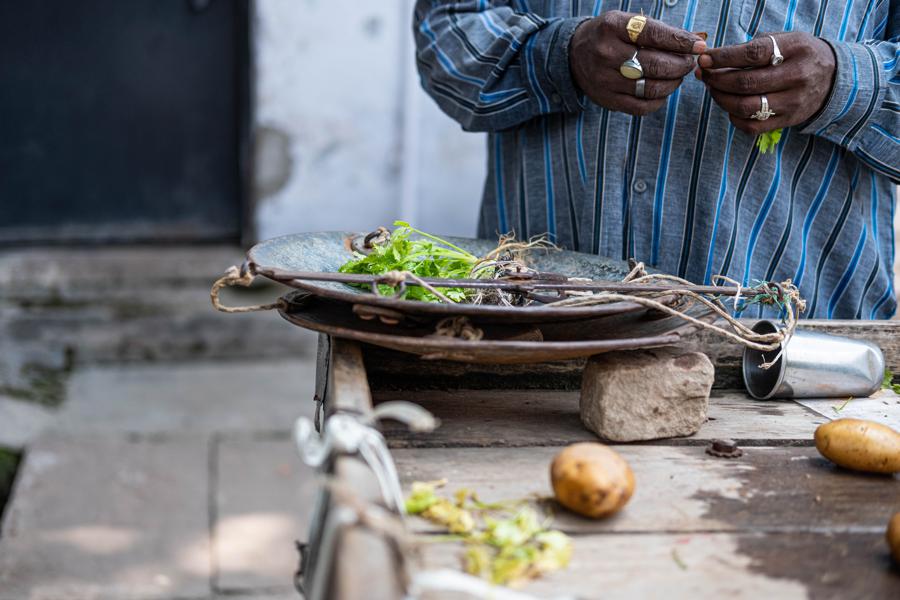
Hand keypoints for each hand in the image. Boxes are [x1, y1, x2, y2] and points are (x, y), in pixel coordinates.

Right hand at [569, 11, 705, 115]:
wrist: (573, 56)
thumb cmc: (610, 36)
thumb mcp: (627, 22)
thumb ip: (658, 31)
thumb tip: (694, 43)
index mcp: (613, 27)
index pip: (654, 34)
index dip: (680, 41)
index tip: (698, 46)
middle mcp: (607, 54)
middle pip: (655, 65)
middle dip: (680, 65)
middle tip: (689, 63)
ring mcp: (606, 80)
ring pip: (651, 88)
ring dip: (673, 83)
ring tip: (678, 75)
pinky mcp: (608, 100)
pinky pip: (642, 106)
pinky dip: (659, 100)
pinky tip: (663, 90)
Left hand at [697, 32, 835, 133]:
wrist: (834, 78)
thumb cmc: (798, 55)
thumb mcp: (785, 40)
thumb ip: (754, 47)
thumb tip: (714, 59)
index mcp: (795, 49)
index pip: (752, 54)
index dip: (723, 57)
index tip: (704, 59)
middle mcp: (796, 76)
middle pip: (745, 83)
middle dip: (717, 80)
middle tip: (704, 75)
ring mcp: (793, 102)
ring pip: (745, 107)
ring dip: (721, 99)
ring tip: (713, 89)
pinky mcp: (788, 120)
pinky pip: (752, 126)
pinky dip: (733, 117)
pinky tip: (729, 105)